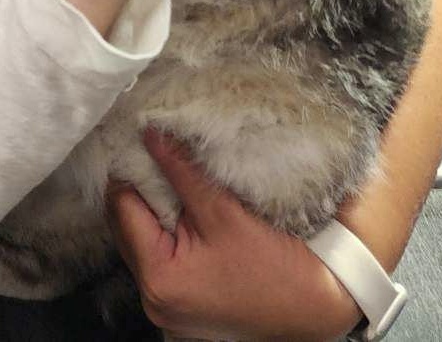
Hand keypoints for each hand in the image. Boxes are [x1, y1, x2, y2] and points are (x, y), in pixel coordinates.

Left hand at [110, 130, 361, 341]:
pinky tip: (184, 206)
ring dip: (153, 207)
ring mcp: (166, 304)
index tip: (142, 138)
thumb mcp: (224, 212)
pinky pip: (160, 255)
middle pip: (127, 225)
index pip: (121, 208)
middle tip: (156, 151)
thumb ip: (181, 172)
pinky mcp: (182, 302)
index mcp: (158, 278)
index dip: (131, 169)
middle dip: (140, 187)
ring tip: (172, 176)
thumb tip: (151, 134)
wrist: (320, 307)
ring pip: (142, 239)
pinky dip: (168, 229)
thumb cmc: (277, 268)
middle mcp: (153, 298)